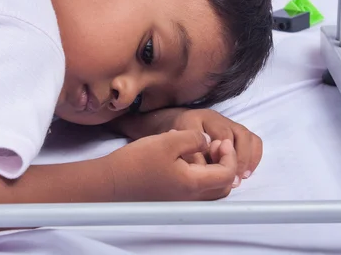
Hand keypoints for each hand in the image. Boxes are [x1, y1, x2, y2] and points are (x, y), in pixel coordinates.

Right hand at [106, 129, 236, 201]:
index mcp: (193, 184)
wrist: (111, 181)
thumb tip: (207, 142)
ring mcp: (180, 201)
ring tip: (201, 151)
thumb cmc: (137, 161)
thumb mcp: (168, 140)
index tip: (220, 140)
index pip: (227, 174)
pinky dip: (200, 177)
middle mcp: (190, 198)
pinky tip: (184, 159)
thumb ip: (194, 139)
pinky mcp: (170, 199)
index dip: (229, 156)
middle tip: (216, 146)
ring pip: (210, 191)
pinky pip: (196, 191)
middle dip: (226, 165)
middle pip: (223, 187)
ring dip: (213, 172)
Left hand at [171, 109, 262, 185]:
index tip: (210, 174)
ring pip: (245, 136)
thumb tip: (203, 169)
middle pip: (230, 135)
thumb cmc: (171, 143)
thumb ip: (186, 156)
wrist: (173, 129)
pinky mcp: (236, 130)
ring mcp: (226, 121)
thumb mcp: (172, 148)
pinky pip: (254, 140)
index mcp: (193, 119)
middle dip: (233, 159)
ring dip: (244, 159)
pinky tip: (245, 174)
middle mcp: (212, 117)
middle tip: (230, 180)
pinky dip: (254, 157)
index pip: (210, 137)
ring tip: (238, 178)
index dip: (212, 158)